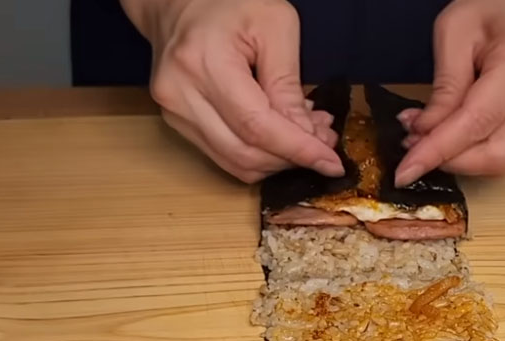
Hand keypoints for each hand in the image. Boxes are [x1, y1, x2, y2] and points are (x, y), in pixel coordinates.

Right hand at [121, 0, 343, 182]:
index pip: (256, 125)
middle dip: (290, 157)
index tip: (330, 162)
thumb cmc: (228, 3)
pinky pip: (222, 154)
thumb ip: (288, 82)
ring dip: (276, 160)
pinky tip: (279, 134)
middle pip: (244, 152)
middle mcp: (180, 94)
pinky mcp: (177, 122)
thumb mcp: (275, 25)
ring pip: (233, 162)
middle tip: (325, 144)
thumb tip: (307, 133)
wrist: (178, 2)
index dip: (297, 149)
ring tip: (306, 137)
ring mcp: (174, 112)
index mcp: (204, 62)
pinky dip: (257, 153)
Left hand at [395, 0, 504, 184]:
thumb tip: (424, 133)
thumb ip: (444, 85)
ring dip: (462, 159)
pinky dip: (477, 150)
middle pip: (498, 153)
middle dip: (451, 162)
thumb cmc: (501, 3)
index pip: (477, 121)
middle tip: (414, 149)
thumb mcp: (457, 29)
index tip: (404, 171)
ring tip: (430, 139)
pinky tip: (454, 134)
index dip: (438, 151)